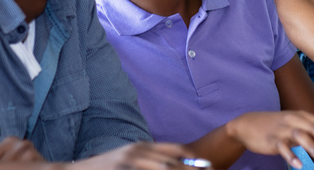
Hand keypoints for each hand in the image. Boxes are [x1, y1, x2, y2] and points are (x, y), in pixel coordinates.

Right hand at [74, 142, 206, 169]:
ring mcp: (128, 163)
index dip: (193, 159)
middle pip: (171, 164)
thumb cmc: (105, 167)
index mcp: (141, 146)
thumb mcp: (128, 157)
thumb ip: (148, 159)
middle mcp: (137, 152)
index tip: (208, 166)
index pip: (174, 150)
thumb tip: (170, 164)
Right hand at [227, 111, 313, 168]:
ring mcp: (282, 130)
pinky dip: (291, 156)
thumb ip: (309, 130)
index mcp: (301, 116)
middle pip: (312, 128)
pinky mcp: (272, 140)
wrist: (247, 125)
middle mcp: (293, 120)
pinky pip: (283, 148)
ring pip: (299, 136)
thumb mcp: (292, 124)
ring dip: (311, 146)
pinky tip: (298, 165)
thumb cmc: (275, 126)